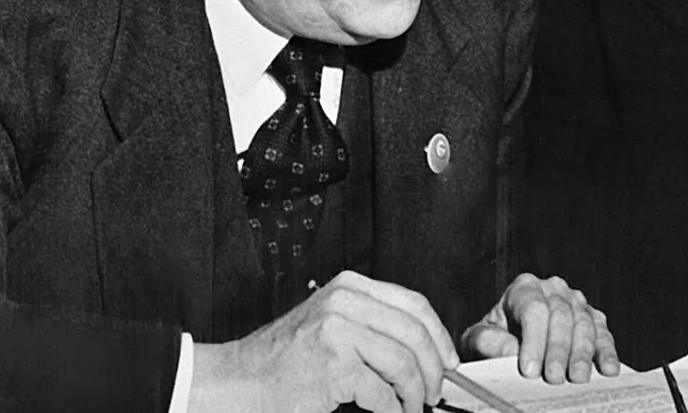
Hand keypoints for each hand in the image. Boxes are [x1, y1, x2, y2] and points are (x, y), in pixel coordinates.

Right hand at [190, 270, 457, 412]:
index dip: (439, 336)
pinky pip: (382, 392)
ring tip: (410, 406)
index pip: (414, 304)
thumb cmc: (282, 360)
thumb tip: (426, 350)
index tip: (449, 361)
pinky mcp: (333, 363)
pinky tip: (388, 412)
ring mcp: (338, 330)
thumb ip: (372, 326)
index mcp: (349, 287)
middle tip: (433, 392)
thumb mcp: (331, 324)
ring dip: (415, 393)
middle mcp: (344, 301)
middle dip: (434, 369)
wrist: (238, 381)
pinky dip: (393, 409)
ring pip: (404, 363)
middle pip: (416, 333)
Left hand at [461, 273, 619, 383]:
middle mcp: (553, 289)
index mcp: (524, 288)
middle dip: (558, 350)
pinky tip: (607, 369)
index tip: (528, 369)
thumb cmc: (494, 338)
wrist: (509, 340)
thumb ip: (488, 342)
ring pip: (585, 324)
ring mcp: (576, 303)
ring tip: (577, 378)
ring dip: (582, 354)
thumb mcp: (479, 338)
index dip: (533, 340)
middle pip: (561, 317)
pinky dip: (607, 352)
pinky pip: (603, 334)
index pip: (533, 309)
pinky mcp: (594, 320)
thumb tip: (510, 352)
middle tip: (553, 378)